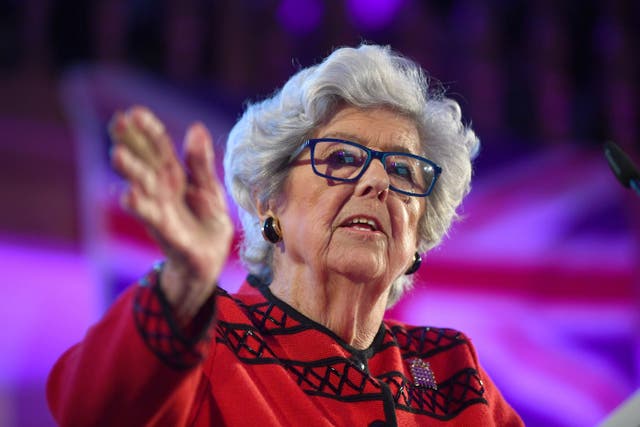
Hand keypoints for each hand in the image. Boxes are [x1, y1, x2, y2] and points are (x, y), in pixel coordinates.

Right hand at [109, 106, 233, 322]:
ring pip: (143, 187)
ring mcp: (161, 209)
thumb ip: (201, 162)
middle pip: (145, 162)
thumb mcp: (210, 189)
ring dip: (130, 171)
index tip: (133, 111)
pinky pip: (152, 217)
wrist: (210, 261)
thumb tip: (195, 127)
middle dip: (131, 143)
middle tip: (117, 123)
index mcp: (174, 176)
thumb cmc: (206, 223)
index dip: (147, 130)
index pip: (159, 148)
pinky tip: (128, 195)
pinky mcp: (167, 231)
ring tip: (117, 154)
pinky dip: (140, 206)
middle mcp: (162, 190)